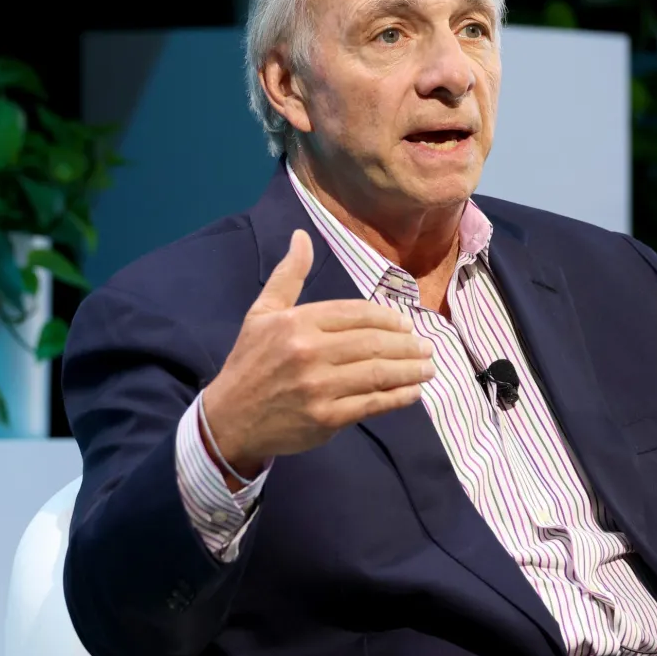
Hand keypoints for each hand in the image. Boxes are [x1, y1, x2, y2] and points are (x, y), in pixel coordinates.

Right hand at [201, 230, 434, 475]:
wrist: (228, 420)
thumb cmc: (250, 363)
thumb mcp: (262, 313)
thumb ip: (288, 276)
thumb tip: (302, 236)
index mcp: (297, 322)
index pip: (356, 313)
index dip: (387, 318)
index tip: (405, 325)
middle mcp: (309, 351)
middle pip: (373, 342)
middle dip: (407, 344)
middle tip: (426, 346)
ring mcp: (319, 386)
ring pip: (378, 372)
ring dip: (410, 369)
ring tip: (428, 367)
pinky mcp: (326, 418)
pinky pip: (372, 403)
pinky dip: (398, 397)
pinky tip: (413, 392)